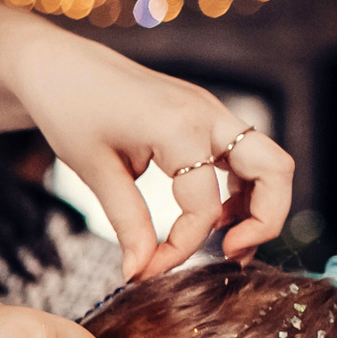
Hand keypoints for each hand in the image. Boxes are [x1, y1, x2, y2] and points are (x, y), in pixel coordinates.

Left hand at [0, 25, 295, 280]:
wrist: (61, 66)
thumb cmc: (70, 108)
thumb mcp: (94, 170)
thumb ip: (126, 222)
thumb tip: (140, 271)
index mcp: (179, 127)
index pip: (203, 208)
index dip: (181, 249)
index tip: (147, 271)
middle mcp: (208, 114)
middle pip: (276, 170)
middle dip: (265, 221)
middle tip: (231, 257)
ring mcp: (212, 111)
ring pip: (269, 161)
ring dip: (258, 205)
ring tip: (224, 242)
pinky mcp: (206, 116)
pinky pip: (245, 154)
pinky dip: (241, 188)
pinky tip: (212, 215)